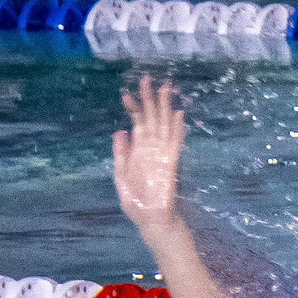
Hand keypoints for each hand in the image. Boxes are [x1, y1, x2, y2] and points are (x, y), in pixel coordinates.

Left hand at [113, 75, 186, 227]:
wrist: (150, 219)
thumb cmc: (136, 201)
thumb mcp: (120, 174)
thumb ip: (120, 153)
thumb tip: (119, 131)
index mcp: (138, 150)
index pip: (136, 123)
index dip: (133, 108)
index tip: (126, 92)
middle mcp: (151, 148)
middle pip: (152, 118)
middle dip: (149, 99)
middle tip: (147, 79)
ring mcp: (162, 154)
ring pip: (164, 125)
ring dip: (165, 107)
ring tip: (166, 87)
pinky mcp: (171, 163)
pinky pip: (174, 142)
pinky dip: (176, 128)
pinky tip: (178, 114)